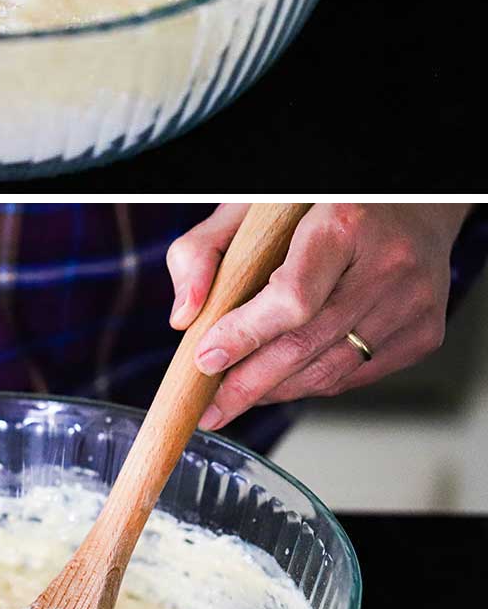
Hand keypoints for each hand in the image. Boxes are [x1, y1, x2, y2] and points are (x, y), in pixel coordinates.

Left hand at [166, 203, 467, 429]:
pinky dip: (313, 385)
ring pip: (333, 369)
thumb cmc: (324, 201)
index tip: (206, 358)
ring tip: (236, 401)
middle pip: (307, 344)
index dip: (245, 335)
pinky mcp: (424, 332)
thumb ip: (204, 249)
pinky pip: (357, 375)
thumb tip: (183, 316)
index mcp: (345, 224)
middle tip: (210, 407)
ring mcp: (412, 303)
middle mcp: (388, 266)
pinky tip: (281, 384)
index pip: (292, 298)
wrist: (415, 201)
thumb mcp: (255, 205)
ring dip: (277, 392)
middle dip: (249, 383)